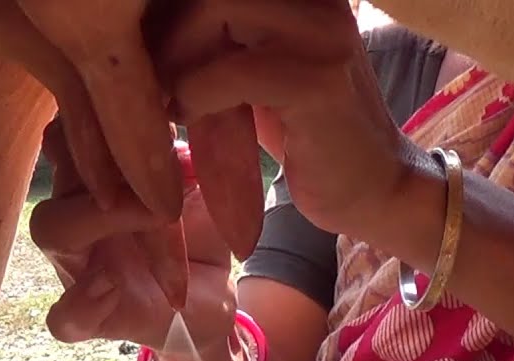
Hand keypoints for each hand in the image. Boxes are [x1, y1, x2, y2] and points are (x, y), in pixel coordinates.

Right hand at [30, 121, 236, 354]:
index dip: (100, 116)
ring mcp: (76, 266)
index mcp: (99, 178)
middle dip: (100, 156)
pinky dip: (79, 304)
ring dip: (98, 216)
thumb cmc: (200, 238)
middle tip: (155, 161)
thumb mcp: (207, 191)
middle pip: (57, 164)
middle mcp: (77, 214)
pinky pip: (63, 316)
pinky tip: (110, 289)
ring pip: (50, 229)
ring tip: (158, 217)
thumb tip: (186, 141)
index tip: (160, 111)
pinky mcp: (90, 318)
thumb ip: (192, 159)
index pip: (74, 129)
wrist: (211, 305)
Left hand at [160, 0, 420, 240]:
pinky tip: (189, 120)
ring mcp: (323, 34)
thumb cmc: (306, 132)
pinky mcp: (317, 83)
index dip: (172, 7)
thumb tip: (139, 14)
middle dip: (165, 26)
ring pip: (213, 8)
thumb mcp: (255, 68)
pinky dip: (193, 96)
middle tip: (153, 77)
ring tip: (170, 98)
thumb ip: (217, 33)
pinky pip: (229, 71)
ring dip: (174, 59)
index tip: (151, 50)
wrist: (374, 191)